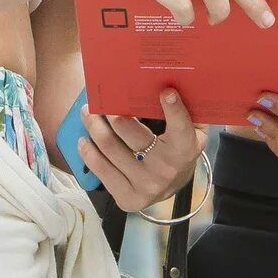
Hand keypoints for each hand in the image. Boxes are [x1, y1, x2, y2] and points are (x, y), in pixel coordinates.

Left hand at [79, 89, 202, 211]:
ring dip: (94, 126)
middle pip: (134, 135)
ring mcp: (146, 186)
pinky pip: (100, 169)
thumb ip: (187, 108)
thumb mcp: (192, 128)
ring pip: (111, 149)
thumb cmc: (178, 146)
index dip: (174, 110)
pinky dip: (88, 151)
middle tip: (100, 99)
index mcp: (186, 149)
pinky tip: (84, 139)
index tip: (164, 91)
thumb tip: (172, 78)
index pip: (181, 128)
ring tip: (87, 113)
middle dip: (113, 113)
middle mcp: (167, 170)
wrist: (173, 185)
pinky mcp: (127, 198)